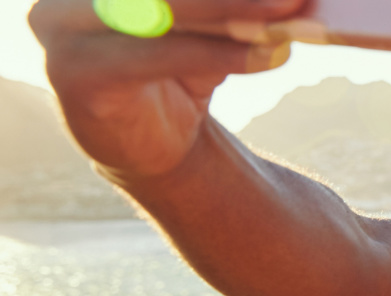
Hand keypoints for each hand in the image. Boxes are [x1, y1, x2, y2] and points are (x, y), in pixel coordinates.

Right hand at [28, 0, 303, 177]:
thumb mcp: (210, 23)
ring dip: (234, 13)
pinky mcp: (74, 72)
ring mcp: (60, 27)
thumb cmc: (180, 68)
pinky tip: (268, 55)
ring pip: (162, 8)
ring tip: (289, 17)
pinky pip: (161, 54)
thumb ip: (236, 4)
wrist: (150, 145)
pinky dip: (220, 54)